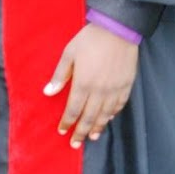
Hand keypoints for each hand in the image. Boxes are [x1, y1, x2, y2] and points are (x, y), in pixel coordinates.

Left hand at [45, 24, 137, 147]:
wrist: (118, 29)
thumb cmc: (90, 39)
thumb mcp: (69, 54)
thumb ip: (59, 75)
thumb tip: (48, 92)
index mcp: (83, 84)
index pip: (73, 110)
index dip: (67, 123)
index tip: (62, 131)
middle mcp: (99, 91)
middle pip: (88, 117)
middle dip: (80, 132)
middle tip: (75, 144)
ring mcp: (114, 89)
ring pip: (105, 115)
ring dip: (97, 127)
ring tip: (92, 137)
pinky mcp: (126, 85)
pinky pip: (119, 105)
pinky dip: (113, 114)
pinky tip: (109, 119)